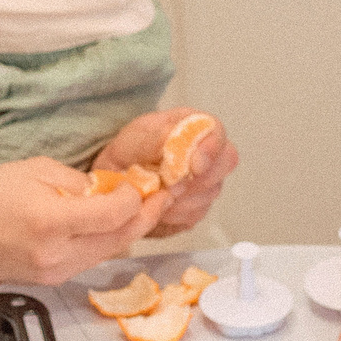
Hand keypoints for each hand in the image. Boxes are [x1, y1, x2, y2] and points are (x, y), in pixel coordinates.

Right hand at [0, 156, 161, 286]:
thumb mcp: (35, 171)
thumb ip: (79, 182)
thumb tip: (112, 191)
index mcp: (51, 221)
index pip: (114, 215)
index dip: (136, 199)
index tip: (143, 184)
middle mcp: (57, 253)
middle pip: (120, 238)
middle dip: (146, 216)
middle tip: (164, 197)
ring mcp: (56, 271)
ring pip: (109, 251)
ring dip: (130, 230)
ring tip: (145, 208)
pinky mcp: (54, 279)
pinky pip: (92, 259)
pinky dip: (107, 241)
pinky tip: (113, 224)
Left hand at [94, 107, 236, 236]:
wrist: (115, 183)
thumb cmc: (127, 154)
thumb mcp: (133, 141)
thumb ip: (155, 139)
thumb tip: (175, 142)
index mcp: (191, 125)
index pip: (216, 131)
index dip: (211, 148)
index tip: (194, 165)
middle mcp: (205, 151)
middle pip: (225, 162)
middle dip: (199, 179)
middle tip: (171, 186)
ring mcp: (206, 179)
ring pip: (211, 193)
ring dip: (182, 199)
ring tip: (155, 196)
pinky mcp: (198, 205)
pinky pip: (197, 214)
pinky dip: (176, 214)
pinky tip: (158, 207)